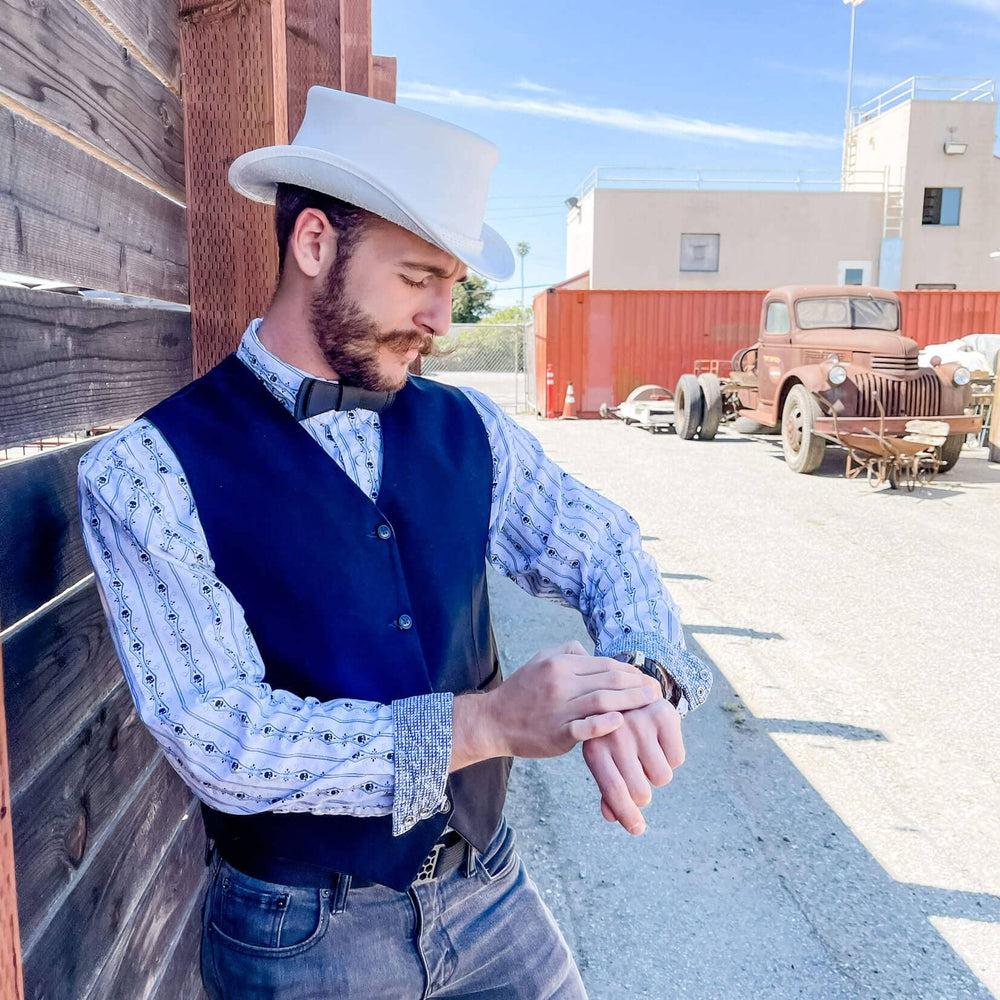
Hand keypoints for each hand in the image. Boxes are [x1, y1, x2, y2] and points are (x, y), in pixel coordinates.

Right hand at [450, 640, 657, 770]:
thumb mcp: (541, 659)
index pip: (605, 664)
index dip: (630, 670)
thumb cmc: (521, 690)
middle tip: (657, 691)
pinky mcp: (557, 734)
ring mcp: (559, 709)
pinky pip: (585, 728)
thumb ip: (568, 652)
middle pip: (610, 680)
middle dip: (638, 684)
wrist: (494, 720)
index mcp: (560, 664)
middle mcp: (561, 683)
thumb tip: (592, 652)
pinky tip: (620, 721)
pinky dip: (604, 724)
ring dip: (631, 702)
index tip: (645, 678)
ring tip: (649, 704)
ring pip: (603, 701)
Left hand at [582, 695, 684, 834]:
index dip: (627, 815)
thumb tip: (611, 816)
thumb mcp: (604, 758)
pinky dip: (671, 756)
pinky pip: (677, 760)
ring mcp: (640, 724)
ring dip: (657, 772)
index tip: (637, 829)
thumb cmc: (614, 736)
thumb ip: (606, 787)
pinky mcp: (663, 715)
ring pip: (662, 777)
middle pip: (641, 792)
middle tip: (637, 774)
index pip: (614, 790)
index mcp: (595, 749)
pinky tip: (658, 739)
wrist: (630, 695)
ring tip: (645, 751)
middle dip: (642, 794)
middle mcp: (616, 735)